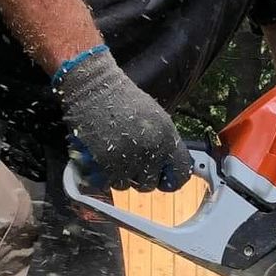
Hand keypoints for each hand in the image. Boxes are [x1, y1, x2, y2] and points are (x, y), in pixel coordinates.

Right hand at [54, 49, 194, 191]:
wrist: (94, 89)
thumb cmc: (122, 100)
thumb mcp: (154, 118)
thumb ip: (164, 143)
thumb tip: (169, 166)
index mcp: (168, 136)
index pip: (180, 173)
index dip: (171, 179)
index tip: (163, 179)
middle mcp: (152, 150)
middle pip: (150, 184)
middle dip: (140, 177)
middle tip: (129, 162)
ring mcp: (130, 158)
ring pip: (128, 185)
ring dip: (120, 176)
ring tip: (114, 156)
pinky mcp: (108, 163)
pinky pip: (108, 183)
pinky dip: (104, 176)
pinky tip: (102, 159)